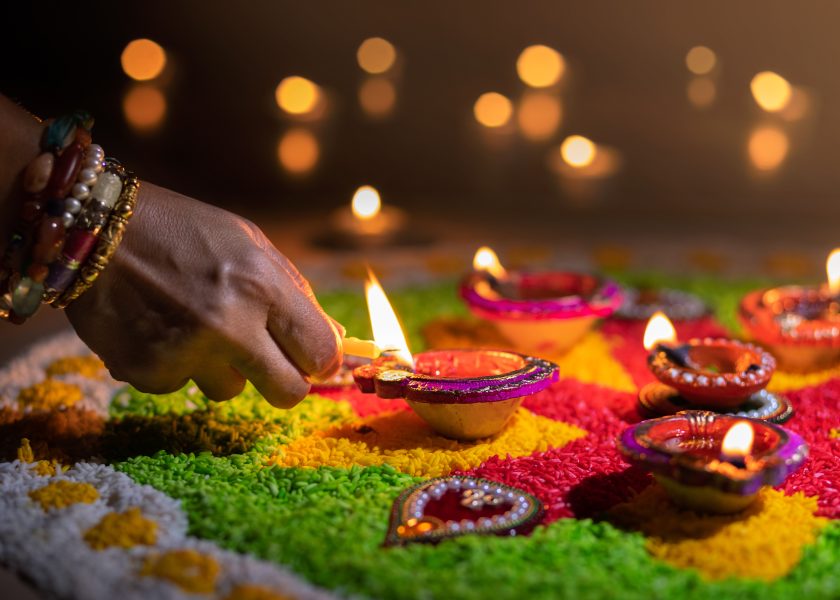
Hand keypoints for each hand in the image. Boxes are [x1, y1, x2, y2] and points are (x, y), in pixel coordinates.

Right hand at [66, 183, 342, 407]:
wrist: (97, 228)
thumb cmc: (186, 231)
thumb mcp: (251, 244)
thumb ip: (296, 293)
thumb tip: (336, 343)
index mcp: (263, 285)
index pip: (320, 352)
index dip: (321, 360)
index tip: (311, 359)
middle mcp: (229, 324)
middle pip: (288, 392)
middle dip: (286, 383)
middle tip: (270, 366)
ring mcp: (186, 352)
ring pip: (229, 391)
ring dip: (221, 368)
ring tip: (193, 325)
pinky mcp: (147, 372)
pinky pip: (181, 386)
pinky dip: (175, 365)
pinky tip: (158, 328)